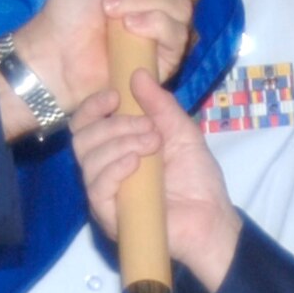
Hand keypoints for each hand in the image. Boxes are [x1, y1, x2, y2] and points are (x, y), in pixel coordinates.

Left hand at [11, 0, 194, 121]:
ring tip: (109, 9)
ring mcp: (167, 31)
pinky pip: (177, 32)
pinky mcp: (167, 57)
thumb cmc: (70, 2)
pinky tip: (128, 27)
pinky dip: (152, 23)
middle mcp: (163, 2)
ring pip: (181, 4)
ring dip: (141, 0)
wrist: (58, 47)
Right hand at [73, 71, 241, 289]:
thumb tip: (138, 72)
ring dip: (120, 144)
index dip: (93, 106)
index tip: (115, 95)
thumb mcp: (182, 132)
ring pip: (88, 160)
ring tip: (152, 145)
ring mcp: (104, 194)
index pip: (86, 123)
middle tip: (148, 127)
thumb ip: (161, 105)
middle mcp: (104, 168)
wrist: (212, 220)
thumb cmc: (197, 179)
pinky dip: (113, 169)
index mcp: (116, 147)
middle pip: (82, 138)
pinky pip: (96, 188)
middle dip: (114, 125)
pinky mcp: (108, 216)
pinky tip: (134, 163)